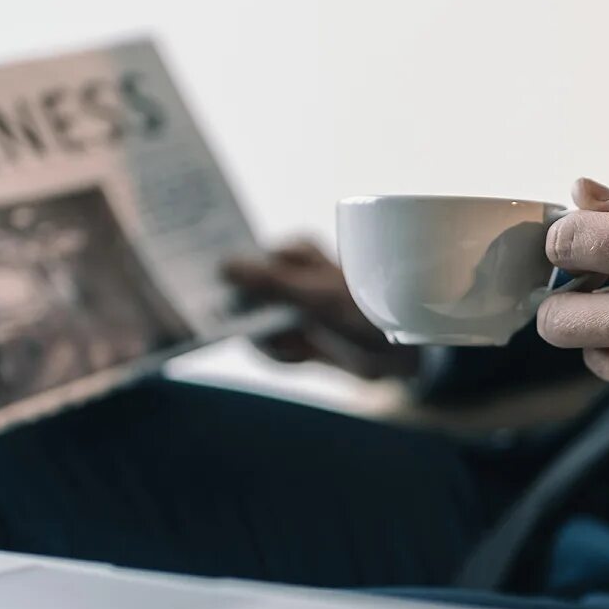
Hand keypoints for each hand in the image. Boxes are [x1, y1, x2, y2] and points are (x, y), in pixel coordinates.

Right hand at [221, 239, 420, 380]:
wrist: (399, 355)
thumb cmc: (365, 312)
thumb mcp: (314, 295)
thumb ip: (269, 280)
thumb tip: (222, 265)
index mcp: (294, 252)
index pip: (241, 259)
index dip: (226, 280)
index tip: (209, 297)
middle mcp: (288, 276)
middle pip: (243, 296)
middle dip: (251, 321)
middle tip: (271, 330)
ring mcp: (290, 307)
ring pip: (254, 327)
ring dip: (271, 342)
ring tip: (299, 345)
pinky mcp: (295, 335)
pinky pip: (270, 347)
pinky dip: (282, 355)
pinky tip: (304, 355)